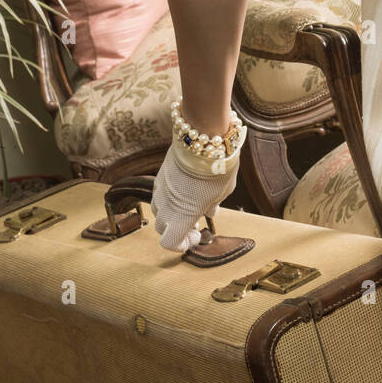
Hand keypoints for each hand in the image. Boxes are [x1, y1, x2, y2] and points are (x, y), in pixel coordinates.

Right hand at [151, 122, 246, 252]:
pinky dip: (167, 199)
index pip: (170, 243)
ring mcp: (161, 190)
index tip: (197, 235)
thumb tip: (210, 212)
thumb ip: (214, 205)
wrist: (203, 137)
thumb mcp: (223, 190)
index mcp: (184, 215)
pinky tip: (182, 190)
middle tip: (194, 222)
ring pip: (158, 212)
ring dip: (169, 215)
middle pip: (162, 229)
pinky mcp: (159, 176)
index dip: (181, 245)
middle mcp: (167, 206)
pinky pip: (158, 195)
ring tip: (186, 205)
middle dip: (176, 230)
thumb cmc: (217, 166)